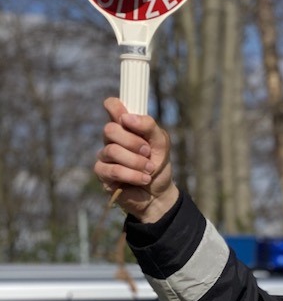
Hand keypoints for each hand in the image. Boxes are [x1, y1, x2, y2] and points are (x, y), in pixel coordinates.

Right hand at [94, 97, 177, 222]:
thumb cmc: (158, 165)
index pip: (112, 107)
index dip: (115, 107)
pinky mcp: (102, 174)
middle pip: (110, 129)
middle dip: (133, 142)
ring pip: (112, 150)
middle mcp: (112, 139)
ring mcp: (105, 156)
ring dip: (136, 161)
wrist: (159, 193)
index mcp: (127, 127)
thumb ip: (149, 126)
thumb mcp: (161, 143)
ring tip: (149, 169)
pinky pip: (113, 170)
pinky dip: (132, 175)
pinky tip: (143, 179)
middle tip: (148, 152)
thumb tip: (127, 117)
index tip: (126, 117)